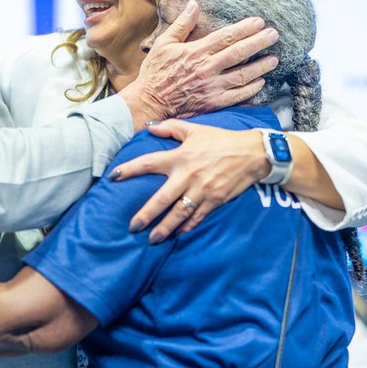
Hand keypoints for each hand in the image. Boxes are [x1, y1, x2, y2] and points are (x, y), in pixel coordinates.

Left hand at [109, 119, 269, 242]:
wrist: (253, 153)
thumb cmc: (221, 140)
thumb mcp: (195, 130)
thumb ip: (170, 129)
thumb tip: (149, 128)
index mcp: (180, 157)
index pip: (148, 163)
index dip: (129, 169)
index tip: (113, 177)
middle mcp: (188, 176)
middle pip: (161, 199)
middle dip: (145, 215)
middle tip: (132, 227)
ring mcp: (202, 191)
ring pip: (178, 214)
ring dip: (164, 228)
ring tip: (152, 239)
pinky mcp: (215, 201)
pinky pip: (197, 218)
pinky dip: (186, 228)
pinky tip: (177, 235)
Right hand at [119, 0, 278, 129]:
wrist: (148, 103)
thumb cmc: (154, 73)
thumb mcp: (163, 44)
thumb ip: (182, 24)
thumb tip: (194, 4)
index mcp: (196, 52)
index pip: (226, 36)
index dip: (245, 28)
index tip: (259, 22)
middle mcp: (207, 69)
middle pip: (239, 53)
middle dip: (260, 42)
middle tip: (274, 35)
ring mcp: (211, 88)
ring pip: (243, 75)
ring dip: (261, 66)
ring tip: (274, 59)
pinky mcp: (212, 103)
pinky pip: (238, 96)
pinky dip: (251, 89)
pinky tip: (260, 82)